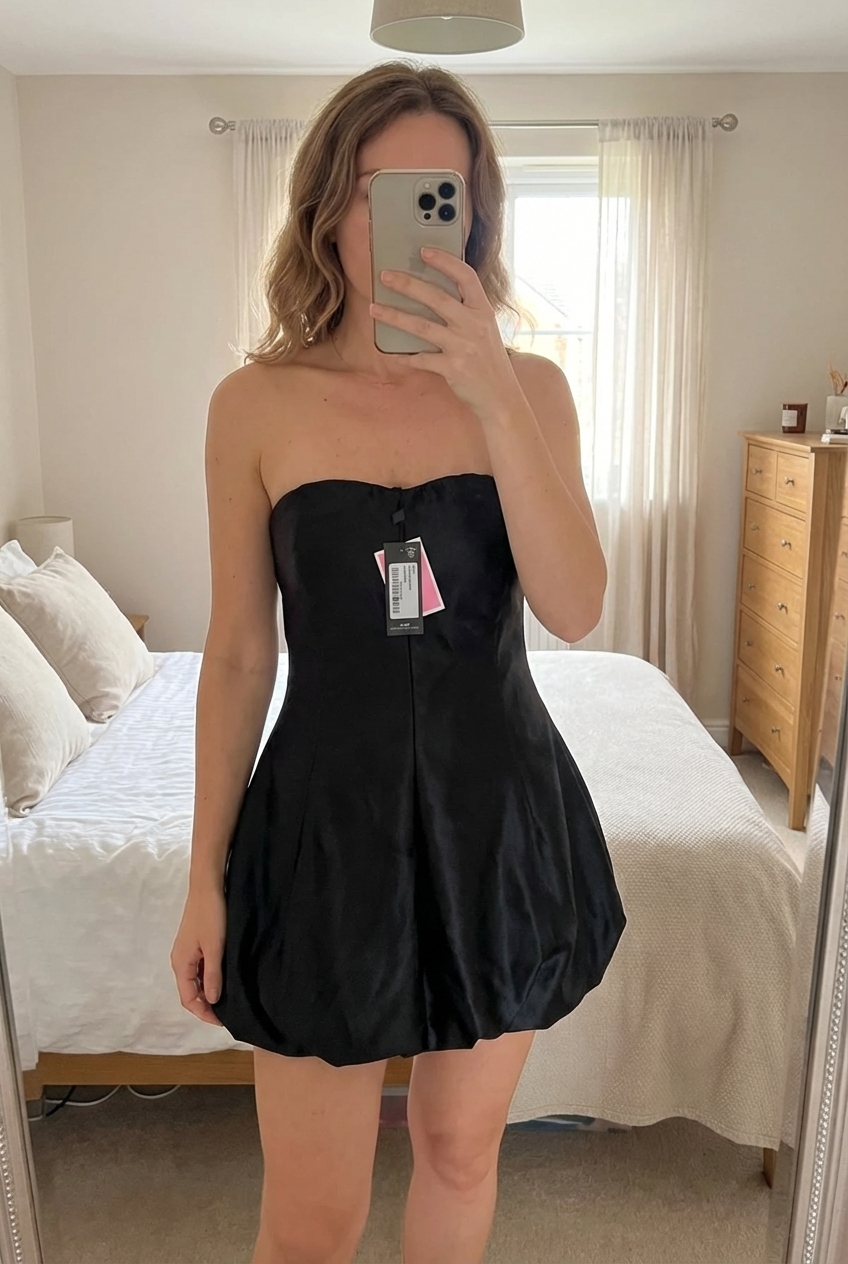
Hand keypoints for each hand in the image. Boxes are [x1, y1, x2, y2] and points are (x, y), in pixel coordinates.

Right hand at [170, 884, 225, 1025]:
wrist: (207, 886)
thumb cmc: (211, 916)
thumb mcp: (215, 947)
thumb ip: (213, 975)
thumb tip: (211, 1001)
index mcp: (180, 963)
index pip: (188, 999)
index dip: (203, 1013)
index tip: (222, 1021)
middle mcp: (180, 960)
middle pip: (190, 991)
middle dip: (205, 1005)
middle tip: (227, 1013)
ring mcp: (187, 951)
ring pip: (195, 980)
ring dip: (207, 992)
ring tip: (228, 999)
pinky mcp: (195, 943)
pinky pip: (199, 968)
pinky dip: (209, 978)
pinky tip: (224, 978)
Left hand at [370, 247, 517, 420]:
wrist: (500, 397)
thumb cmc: (488, 361)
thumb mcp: (486, 330)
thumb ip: (466, 312)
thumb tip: (431, 293)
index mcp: (483, 311)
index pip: (465, 276)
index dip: (445, 261)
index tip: (424, 251)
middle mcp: (474, 325)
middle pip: (436, 298)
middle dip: (407, 284)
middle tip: (385, 276)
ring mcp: (463, 347)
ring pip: (422, 326)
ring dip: (394, 316)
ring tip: (373, 309)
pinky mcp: (453, 368)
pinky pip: (421, 359)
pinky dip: (404, 355)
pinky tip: (390, 351)